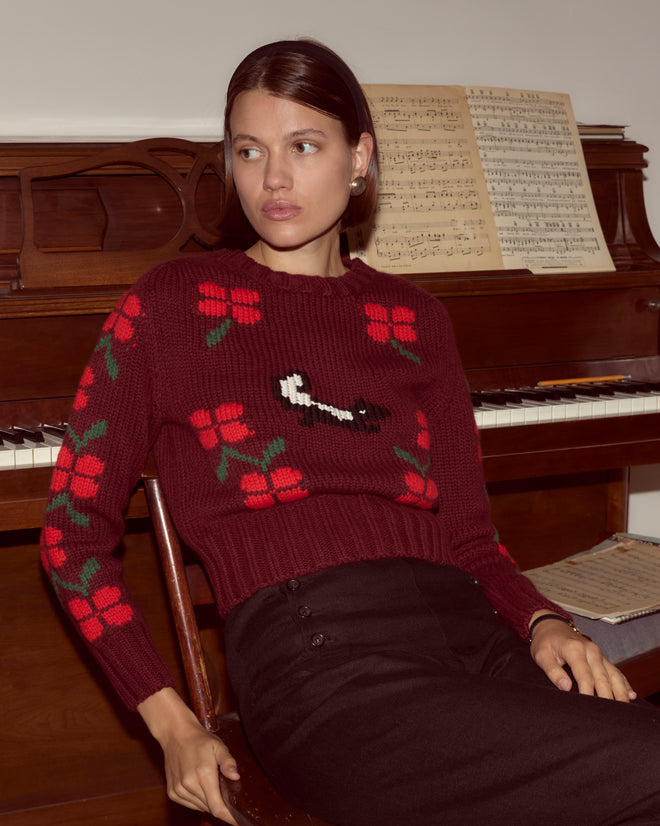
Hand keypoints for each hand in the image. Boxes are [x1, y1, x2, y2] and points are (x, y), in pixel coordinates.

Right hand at [138, 687, 239, 823]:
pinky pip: (189, 804)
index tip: (237, 821)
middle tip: (228, 797)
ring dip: (209, 803)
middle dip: (221, 806)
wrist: (175, 734)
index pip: (217, 807)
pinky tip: (201, 788)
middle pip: (210, 808)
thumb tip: (236, 777)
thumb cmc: (199, 740)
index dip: (229, 817)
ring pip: (200, 807)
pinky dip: (198, 801)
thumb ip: (228, 762)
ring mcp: (179, 790)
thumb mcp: (218, 746)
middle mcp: (189, 785)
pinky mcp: (172, 792)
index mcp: (203, 774)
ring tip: (213, 788)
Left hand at [529, 614, 636, 702]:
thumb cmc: (545, 641)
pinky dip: (624, 683)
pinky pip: (615, 671)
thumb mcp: (541, 655)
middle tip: (610, 717)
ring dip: (620, 693)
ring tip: (624, 710)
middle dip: (607, 698)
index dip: (587, 694)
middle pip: (602, 679)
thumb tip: (565, 687)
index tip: (588, 709)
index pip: (585, 677)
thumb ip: (552, 671)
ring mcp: (598, 653)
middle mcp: (590, 650)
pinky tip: (631, 695)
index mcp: (575, 650)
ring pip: (613, 676)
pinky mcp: (601, 657)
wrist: (551, 625)